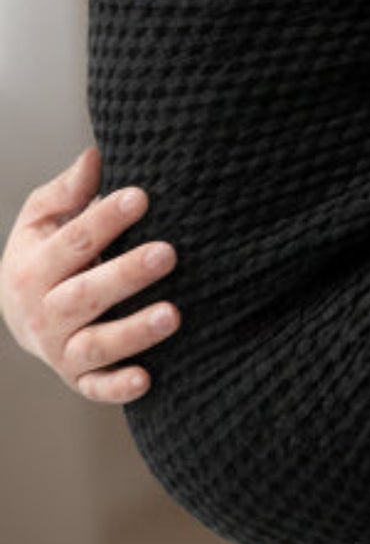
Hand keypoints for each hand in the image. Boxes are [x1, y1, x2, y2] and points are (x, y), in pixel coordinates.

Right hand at [1, 146, 179, 401]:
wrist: (21, 316)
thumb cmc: (43, 256)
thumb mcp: (42, 220)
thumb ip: (66, 192)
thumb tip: (95, 155)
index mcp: (32, 269)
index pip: (72, 243)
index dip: (105, 220)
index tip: (141, 197)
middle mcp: (43, 313)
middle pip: (85, 294)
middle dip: (127, 274)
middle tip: (169, 252)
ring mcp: (60, 350)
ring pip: (96, 344)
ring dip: (134, 331)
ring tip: (174, 314)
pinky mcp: (79, 379)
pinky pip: (97, 388)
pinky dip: (119, 388)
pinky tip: (148, 378)